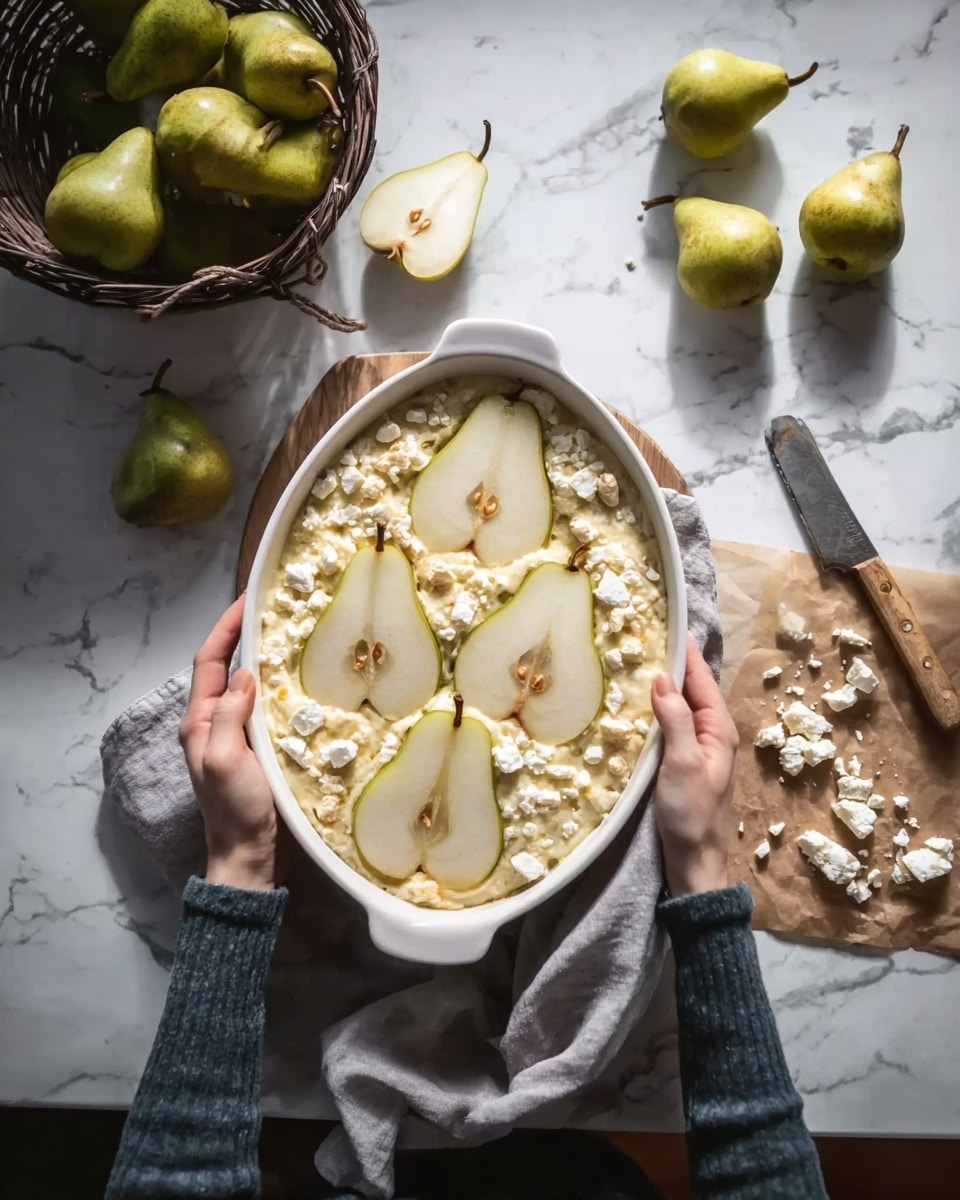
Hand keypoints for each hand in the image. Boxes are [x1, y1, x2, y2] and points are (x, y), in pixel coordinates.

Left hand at [179, 596, 276, 890]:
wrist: (247, 854)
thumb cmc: (234, 810)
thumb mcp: (225, 758)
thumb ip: (229, 714)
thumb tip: (243, 673)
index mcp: (199, 721)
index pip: (208, 661)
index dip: (225, 628)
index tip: (247, 600)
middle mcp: (213, 723)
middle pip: (224, 667)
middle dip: (244, 635)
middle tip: (274, 611)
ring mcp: (234, 735)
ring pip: (246, 685)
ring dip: (263, 659)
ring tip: (290, 636)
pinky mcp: (255, 748)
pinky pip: (263, 706)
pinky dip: (278, 687)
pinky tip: (298, 681)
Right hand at [650, 633, 738, 896]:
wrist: (695, 862)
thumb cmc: (691, 815)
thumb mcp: (683, 764)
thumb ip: (676, 720)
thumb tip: (663, 679)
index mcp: (719, 730)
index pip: (701, 680)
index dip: (687, 653)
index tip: (672, 623)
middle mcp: (711, 734)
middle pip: (692, 689)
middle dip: (673, 662)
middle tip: (647, 634)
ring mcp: (696, 749)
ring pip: (680, 705)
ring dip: (663, 684)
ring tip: (639, 658)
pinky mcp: (681, 762)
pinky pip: (670, 723)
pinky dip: (656, 707)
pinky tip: (638, 703)